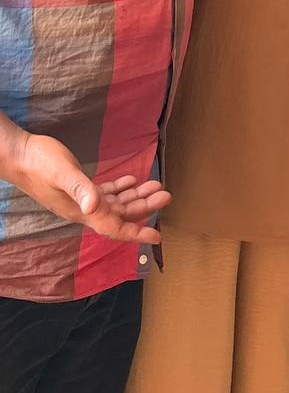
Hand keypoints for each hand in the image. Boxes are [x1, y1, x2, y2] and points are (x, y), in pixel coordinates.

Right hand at [9, 134, 169, 242]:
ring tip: (156, 185)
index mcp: (82, 211)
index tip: (158, 237)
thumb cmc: (40, 163)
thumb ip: (79, 189)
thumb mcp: (62, 173)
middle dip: (144, 207)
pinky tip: (131, 179)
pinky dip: (120, 188)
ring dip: (135, 196)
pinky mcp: (79, 186)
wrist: (19, 155)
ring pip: (115, 203)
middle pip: (120, 214)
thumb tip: (95, 205)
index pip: (114, 227)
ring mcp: (81, 199)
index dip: (136, 233)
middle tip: (166, 195)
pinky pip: (105, 192)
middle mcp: (84, 209)